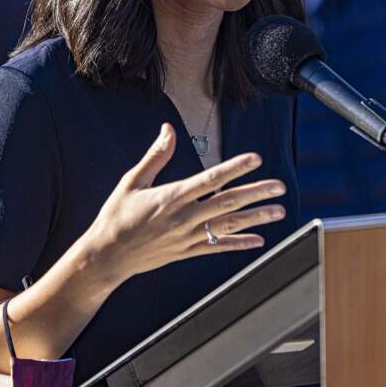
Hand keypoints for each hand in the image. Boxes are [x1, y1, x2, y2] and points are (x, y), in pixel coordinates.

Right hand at [80, 123, 287, 288]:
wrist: (105, 257)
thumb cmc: (116, 216)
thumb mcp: (131, 182)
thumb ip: (155, 156)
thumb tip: (168, 129)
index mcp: (171, 196)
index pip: (210, 179)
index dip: (235, 168)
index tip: (256, 159)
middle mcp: (183, 218)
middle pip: (227, 202)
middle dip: (256, 193)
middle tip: (280, 187)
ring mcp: (187, 237)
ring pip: (228, 225)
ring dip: (256, 218)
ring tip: (279, 211)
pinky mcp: (186, 252)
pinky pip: (217, 247)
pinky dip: (239, 244)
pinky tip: (259, 241)